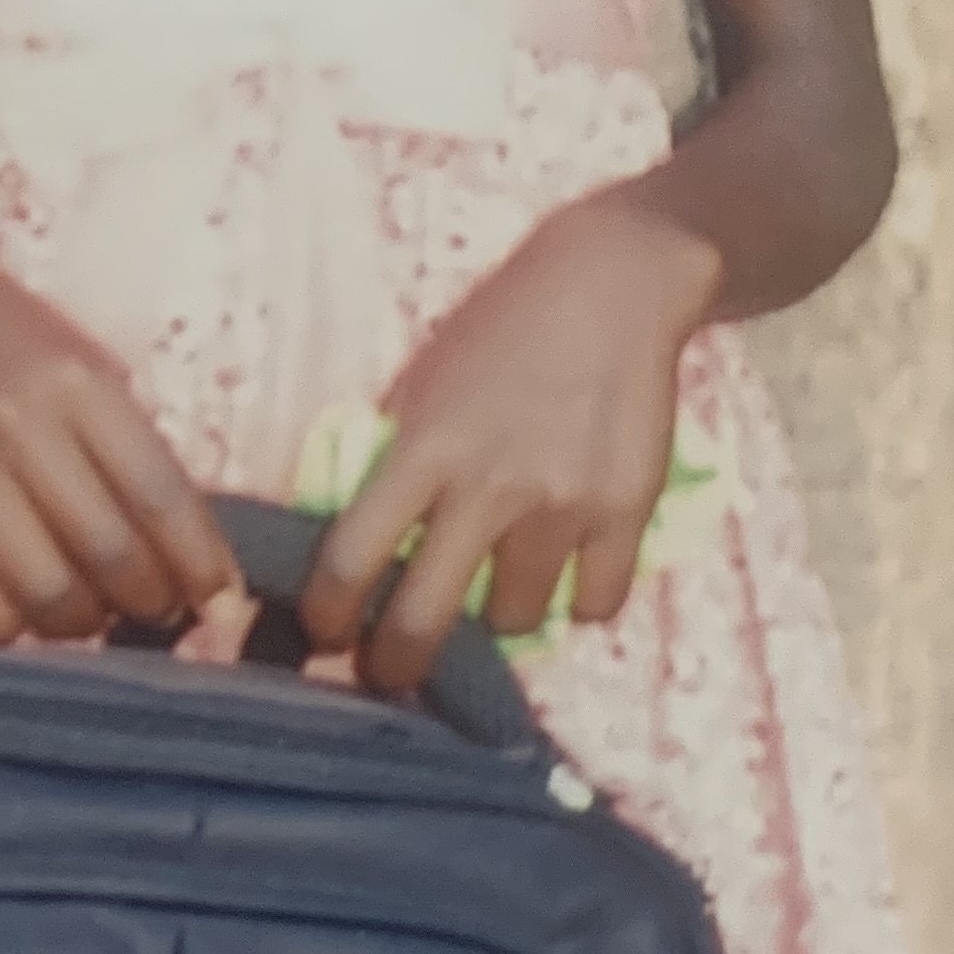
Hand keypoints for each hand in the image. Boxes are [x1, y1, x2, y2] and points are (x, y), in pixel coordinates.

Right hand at [0, 202, 235, 645]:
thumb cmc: (5, 337)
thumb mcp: (85, 366)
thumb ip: (130, 447)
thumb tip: (182, 551)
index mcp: (77, 385)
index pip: (159, 494)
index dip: (199, 561)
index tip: (219, 597)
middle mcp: (19, 428)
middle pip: (109, 553)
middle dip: (151, 601)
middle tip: (159, 610)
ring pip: (45, 592)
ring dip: (86, 622)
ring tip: (94, 612)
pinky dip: (12, 629)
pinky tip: (26, 613)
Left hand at [299, 191, 721, 694]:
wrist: (614, 284)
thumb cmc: (502, 329)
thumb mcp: (425, 383)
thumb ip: (399, 465)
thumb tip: (362, 557)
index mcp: (423, 447)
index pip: (349, 560)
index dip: (326, 618)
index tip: (325, 635)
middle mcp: (489, 484)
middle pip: (421, 620)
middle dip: (396, 664)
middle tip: (393, 670)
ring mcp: (563, 503)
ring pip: (516, 622)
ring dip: (503, 613)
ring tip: (505, 580)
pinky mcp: (628, 510)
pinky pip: (598, 604)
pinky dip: (583, 597)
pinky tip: (573, 565)